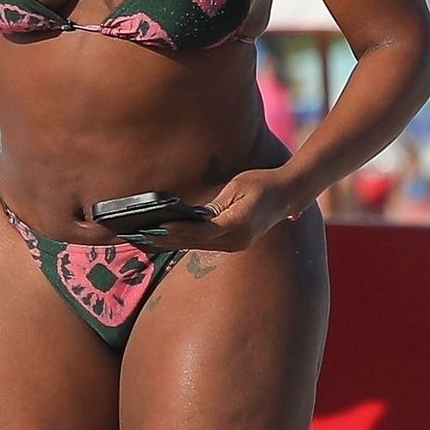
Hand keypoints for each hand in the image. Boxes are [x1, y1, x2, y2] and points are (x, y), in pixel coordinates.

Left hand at [140, 167, 299, 253]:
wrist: (287, 195)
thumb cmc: (262, 184)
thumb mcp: (236, 188)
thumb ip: (215, 206)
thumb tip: (192, 217)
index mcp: (238, 225)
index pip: (202, 232)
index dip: (179, 230)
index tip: (159, 226)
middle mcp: (237, 241)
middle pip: (196, 243)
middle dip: (168, 239)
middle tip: (142, 235)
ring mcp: (236, 245)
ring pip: (198, 246)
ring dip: (173, 243)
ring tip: (148, 238)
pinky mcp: (234, 244)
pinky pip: (205, 244)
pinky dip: (186, 241)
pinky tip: (167, 238)